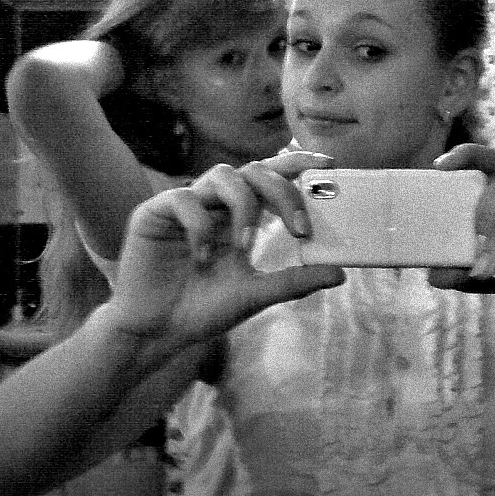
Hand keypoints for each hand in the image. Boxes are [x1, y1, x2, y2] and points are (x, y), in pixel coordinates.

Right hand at [106, 151, 345, 353]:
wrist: (155, 332)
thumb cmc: (202, 309)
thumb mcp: (255, 294)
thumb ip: (294, 281)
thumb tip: (340, 273)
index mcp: (239, 215)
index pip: (271, 176)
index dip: (298, 163)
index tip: (330, 164)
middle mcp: (214, 202)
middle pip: (254, 169)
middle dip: (282, 192)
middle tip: (300, 227)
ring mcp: (185, 204)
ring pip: (222, 174)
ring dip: (244, 208)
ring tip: (245, 247)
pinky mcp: (154, 212)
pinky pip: (183, 200)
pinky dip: (200, 229)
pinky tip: (201, 260)